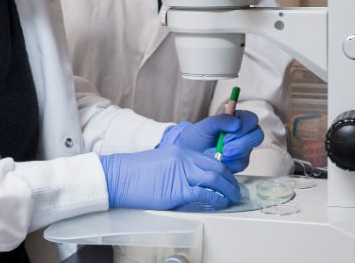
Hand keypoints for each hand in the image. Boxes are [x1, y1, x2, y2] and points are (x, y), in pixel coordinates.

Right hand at [99, 146, 242, 210]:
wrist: (119, 176)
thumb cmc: (136, 173)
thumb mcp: (163, 162)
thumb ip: (181, 168)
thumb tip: (196, 182)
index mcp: (182, 151)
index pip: (211, 159)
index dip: (225, 171)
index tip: (230, 180)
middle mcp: (184, 159)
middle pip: (217, 168)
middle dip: (231, 182)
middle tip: (236, 191)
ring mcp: (181, 173)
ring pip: (214, 179)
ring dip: (228, 190)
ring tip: (232, 198)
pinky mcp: (177, 189)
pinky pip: (203, 194)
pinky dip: (215, 199)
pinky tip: (219, 203)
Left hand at [158, 111, 264, 172]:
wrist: (189, 154)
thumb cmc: (198, 136)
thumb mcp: (206, 125)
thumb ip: (221, 120)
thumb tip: (237, 123)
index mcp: (238, 120)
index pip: (252, 120)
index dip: (246, 126)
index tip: (232, 131)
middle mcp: (244, 134)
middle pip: (257, 136)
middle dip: (241, 143)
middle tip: (224, 147)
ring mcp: (243, 149)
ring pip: (249, 151)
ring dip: (233, 153)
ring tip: (218, 154)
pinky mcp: (239, 162)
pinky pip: (241, 164)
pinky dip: (230, 163)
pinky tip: (219, 162)